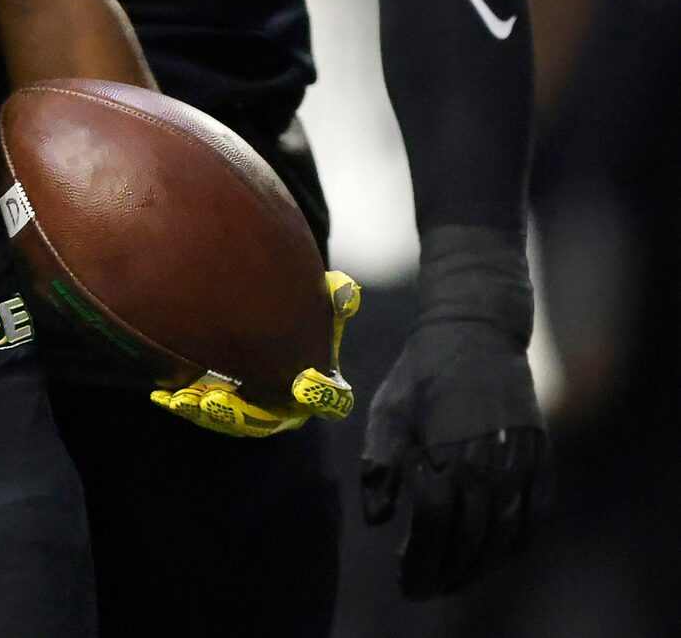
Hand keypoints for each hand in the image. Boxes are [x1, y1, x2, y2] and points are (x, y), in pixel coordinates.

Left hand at [151, 270, 359, 437]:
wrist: (254, 319)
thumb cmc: (290, 316)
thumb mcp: (314, 304)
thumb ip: (333, 299)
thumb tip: (347, 290)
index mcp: (313, 384)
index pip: (331, 398)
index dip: (323, 395)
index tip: (305, 383)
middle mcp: (282, 404)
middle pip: (266, 420)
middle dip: (241, 413)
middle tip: (216, 399)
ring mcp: (248, 409)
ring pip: (229, 420)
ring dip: (205, 411)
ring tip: (184, 398)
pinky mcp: (216, 405)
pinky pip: (199, 411)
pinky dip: (180, 403)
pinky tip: (161, 395)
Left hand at [360, 227, 544, 597]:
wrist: (475, 329)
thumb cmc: (422, 371)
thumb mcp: (387, 409)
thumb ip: (380, 464)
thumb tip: (378, 520)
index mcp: (444, 451)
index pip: (436, 526)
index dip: (422, 561)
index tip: (406, 582)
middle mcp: (486, 462)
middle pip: (472, 538)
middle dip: (448, 572)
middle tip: (427, 590)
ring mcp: (519, 461)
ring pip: (507, 534)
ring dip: (483, 566)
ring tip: (457, 581)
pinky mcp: (541, 456)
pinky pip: (538, 515)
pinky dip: (521, 544)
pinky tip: (501, 557)